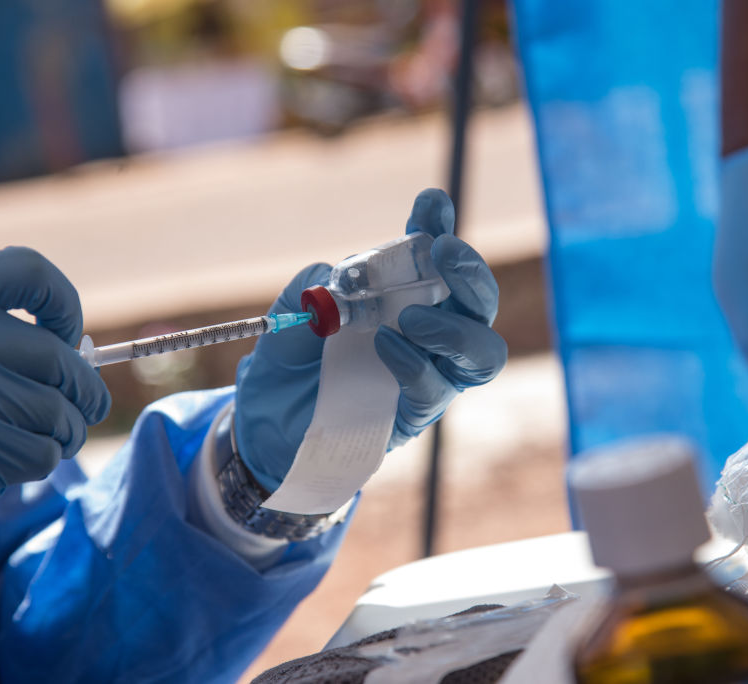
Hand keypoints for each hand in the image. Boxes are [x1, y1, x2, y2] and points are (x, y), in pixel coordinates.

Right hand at [0, 247, 110, 562]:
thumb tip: (77, 352)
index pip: (30, 270)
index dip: (65, 306)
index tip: (65, 337)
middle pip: (59, 358)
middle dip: (83, 391)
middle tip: (80, 408)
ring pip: (56, 412)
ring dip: (65, 433)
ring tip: (43, 439)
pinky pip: (40, 453)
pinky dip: (40, 462)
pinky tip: (7, 464)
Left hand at [235, 189, 506, 490]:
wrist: (264, 427)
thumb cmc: (286, 365)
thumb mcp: (285, 318)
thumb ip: (310, 291)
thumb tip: (340, 274)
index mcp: (401, 295)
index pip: (433, 257)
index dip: (438, 226)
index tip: (431, 203)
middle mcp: (428, 332)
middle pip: (479, 301)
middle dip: (470, 271)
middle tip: (444, 250)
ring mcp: (429, 373)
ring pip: (482, 351)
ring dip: (456, 327)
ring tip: (412, 316)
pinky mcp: (415, 414)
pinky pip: (436, 388)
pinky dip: (415, 364)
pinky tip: (385, 347)